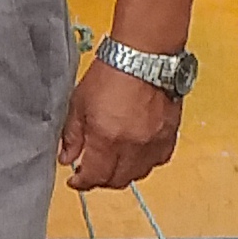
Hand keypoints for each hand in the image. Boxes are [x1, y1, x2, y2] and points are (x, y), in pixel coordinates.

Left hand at [59, 58, 184, 192]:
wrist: (144, 56)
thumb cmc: (111, 72)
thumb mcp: (79, 102)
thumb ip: (72, 135)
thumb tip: (67, 158)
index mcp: (106, 138)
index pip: (94, 176)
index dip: (82, 183)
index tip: (76, 180)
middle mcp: (133, 145)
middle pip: (117, 180)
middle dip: (101, 180)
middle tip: (92, 171)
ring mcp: (154, 142)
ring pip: (138, 174)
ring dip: (123, 174)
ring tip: (112, 163)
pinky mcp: (170, 135)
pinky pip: (158, 161)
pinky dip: (145, 163)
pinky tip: (135, 154)